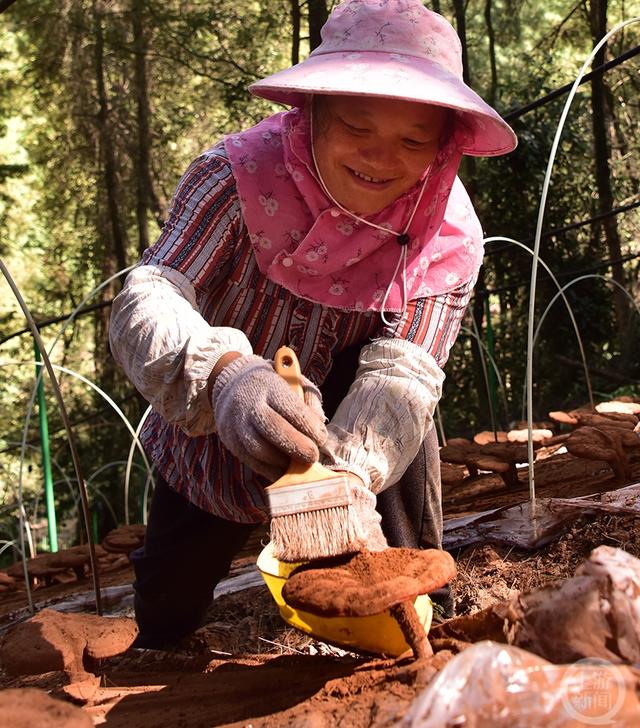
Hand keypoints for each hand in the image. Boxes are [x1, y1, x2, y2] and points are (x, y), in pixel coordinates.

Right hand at [212, 354, 326, 478]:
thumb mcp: (294, 383)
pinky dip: (269, 469)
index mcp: (269, 386)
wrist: (233, 385)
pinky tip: (284, 470)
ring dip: (281, 461)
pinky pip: (250, 460)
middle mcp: (249, 403)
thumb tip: (320, 426)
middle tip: (313, 456)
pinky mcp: (230, 440)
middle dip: (295, 445)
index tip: (321, 437)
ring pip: (257, 448)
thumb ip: (310, 401)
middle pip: (271, 427)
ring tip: (299, 465)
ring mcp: (236, 423)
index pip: (289, 407)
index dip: (308, 425)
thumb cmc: (273, 388)